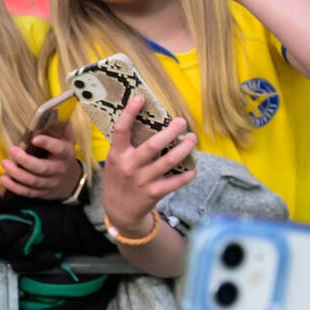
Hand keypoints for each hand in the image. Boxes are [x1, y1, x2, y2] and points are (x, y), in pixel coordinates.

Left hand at [0, 129, 81, 200]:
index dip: (48, 144)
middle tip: (12, 151)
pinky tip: (4, 179)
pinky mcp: (41, 193)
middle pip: (42, 168)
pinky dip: (14, 187)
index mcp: (65, 154)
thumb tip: (54, 110)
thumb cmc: (63, 156)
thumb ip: (62, 127)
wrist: (71, 181)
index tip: (35, 138)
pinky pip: (27, 192)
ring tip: (5, 163)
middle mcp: (58, 170)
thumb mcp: (67, 140)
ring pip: (32, 181)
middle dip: (26, 161)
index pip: (59, 149)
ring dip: (16, 174)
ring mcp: (49, 183)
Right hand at [100, 96, 195, 236]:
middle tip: (181, 122)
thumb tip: (150, 122)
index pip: (121, 130)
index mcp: (117, 155)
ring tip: (192, 139)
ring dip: (184, 148)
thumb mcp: (116, 161)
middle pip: (153, 145)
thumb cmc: (120, 179)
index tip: (140, 98)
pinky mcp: (154, 193)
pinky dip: (188, 173)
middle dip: (171, 131)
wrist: (119, 211)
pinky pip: (176, 181)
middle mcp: (129, 166)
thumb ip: (128, 146)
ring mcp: (142, 180)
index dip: (130, 113)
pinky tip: (194, 167)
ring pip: (169, 161)